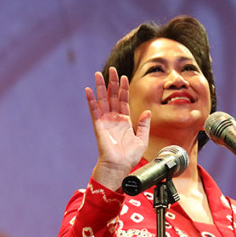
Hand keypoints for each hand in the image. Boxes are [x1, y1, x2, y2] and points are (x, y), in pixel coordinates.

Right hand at [85, 67, 150, 189]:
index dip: (124, 89)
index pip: (123, 100)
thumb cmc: (130, 157)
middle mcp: (114, 119)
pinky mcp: (99, 126)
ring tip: (98, 74)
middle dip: (112, 82)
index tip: (124, 77)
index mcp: (124, 121)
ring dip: (100, 87)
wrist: (119, 167)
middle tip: (111, 69)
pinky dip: (91, 100)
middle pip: (112, 96)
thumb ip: (144, 125)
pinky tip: (88, 90)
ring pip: (102, 100)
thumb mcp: (142, 139)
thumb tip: (147, 112)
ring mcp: (106, 121)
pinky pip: (94, 111)